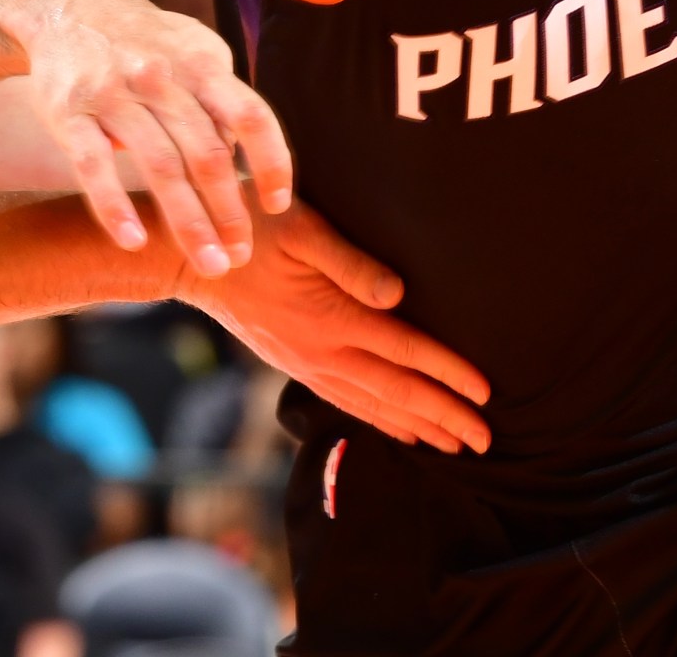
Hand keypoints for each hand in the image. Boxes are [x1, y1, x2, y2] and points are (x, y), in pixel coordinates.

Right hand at [22, 0, 291, 276]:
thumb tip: (248, 163)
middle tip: (241, 257)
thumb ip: (222, 103)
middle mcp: (162, 77)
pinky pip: (94, 166)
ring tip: (209, 264)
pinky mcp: (69, 112)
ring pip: (159, 167)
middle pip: (207, 154)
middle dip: (229, 212)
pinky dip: (115, 207)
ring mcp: (114, 94)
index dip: (272, 162)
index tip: (277, 206)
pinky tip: (135, 243)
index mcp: (203, 64)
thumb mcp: (195, 53)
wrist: (68, 5)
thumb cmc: (149, 43)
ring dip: (188, 223)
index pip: (251, 116)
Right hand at [186, 201, 492, 455]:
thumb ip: (352, 263)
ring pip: (373, 406)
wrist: (190, 259)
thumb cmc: (253, 229)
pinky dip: (380, 421)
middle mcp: (323, 352)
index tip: (486, 395)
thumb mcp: (304, 230)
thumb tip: (398, 294)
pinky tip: (401, 431)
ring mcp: (307, 363)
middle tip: (485, 440)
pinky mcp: (294, 364)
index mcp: (332, 318)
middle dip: (445, 417)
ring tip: (455, 447)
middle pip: (397, 392)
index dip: (449, 374)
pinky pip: (346, 403)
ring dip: (418, 427)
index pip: (406, 352)